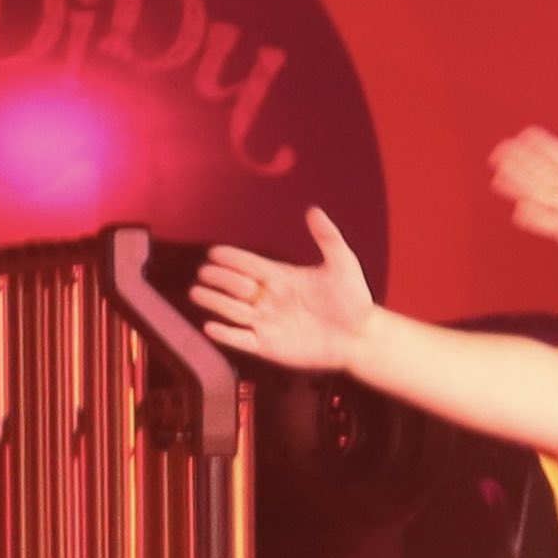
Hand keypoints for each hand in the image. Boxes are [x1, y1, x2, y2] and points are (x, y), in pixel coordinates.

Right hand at [190, 209, 380, 370]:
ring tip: (197, 293)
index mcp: (282, 277)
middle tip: (205, 272)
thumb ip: (327, 238)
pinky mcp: (269, 347)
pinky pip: (241, 340)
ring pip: (233, 311)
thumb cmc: (354, 300)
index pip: (250, 265)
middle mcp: (270, 299)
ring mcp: (268, 323)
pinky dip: (226, 335)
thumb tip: (314, 211)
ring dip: (215, 302)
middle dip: (219, 279)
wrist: (360, 338)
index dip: (232, 258)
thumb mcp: (342, 263)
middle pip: (236, 286)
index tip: (214, 252)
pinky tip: (211, 326)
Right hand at [492, 124, 557, 273]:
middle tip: (501, 150)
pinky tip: (518, 208)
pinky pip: (544, 222)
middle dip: (521, 161)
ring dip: (518, 185)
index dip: (542, 145)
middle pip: (541, 172)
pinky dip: (531, 216)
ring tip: (499, 175)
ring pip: (537, 194)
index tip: (525, 134)